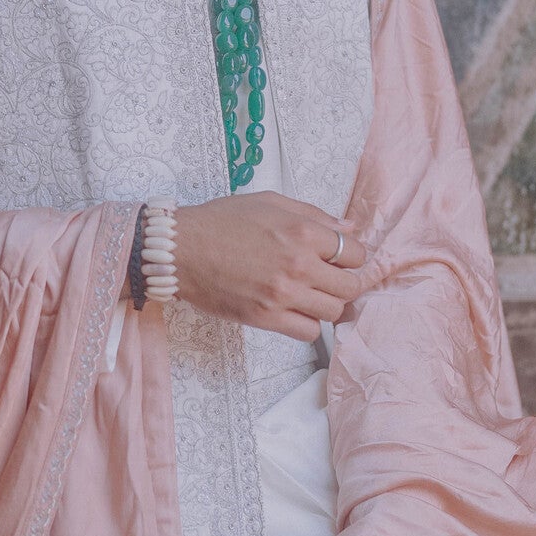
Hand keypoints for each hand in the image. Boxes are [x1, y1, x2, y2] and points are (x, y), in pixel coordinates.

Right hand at [174, 192, 365, 341]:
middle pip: (350, 286)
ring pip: (333, 312)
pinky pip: (308, 332)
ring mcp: (282, 294)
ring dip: (326, 304)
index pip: (354, 254)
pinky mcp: (265, 317)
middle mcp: (298, 264)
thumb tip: (349, 229)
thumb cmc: (220, 222)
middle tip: (328, 280)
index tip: (339, 260)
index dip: (350, 257)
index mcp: (302, 231)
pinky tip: (294, 311)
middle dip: (344, 282)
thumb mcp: (270, 203)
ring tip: (309, 295)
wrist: (181, 249)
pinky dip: (307, 324)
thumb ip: (315, 215)